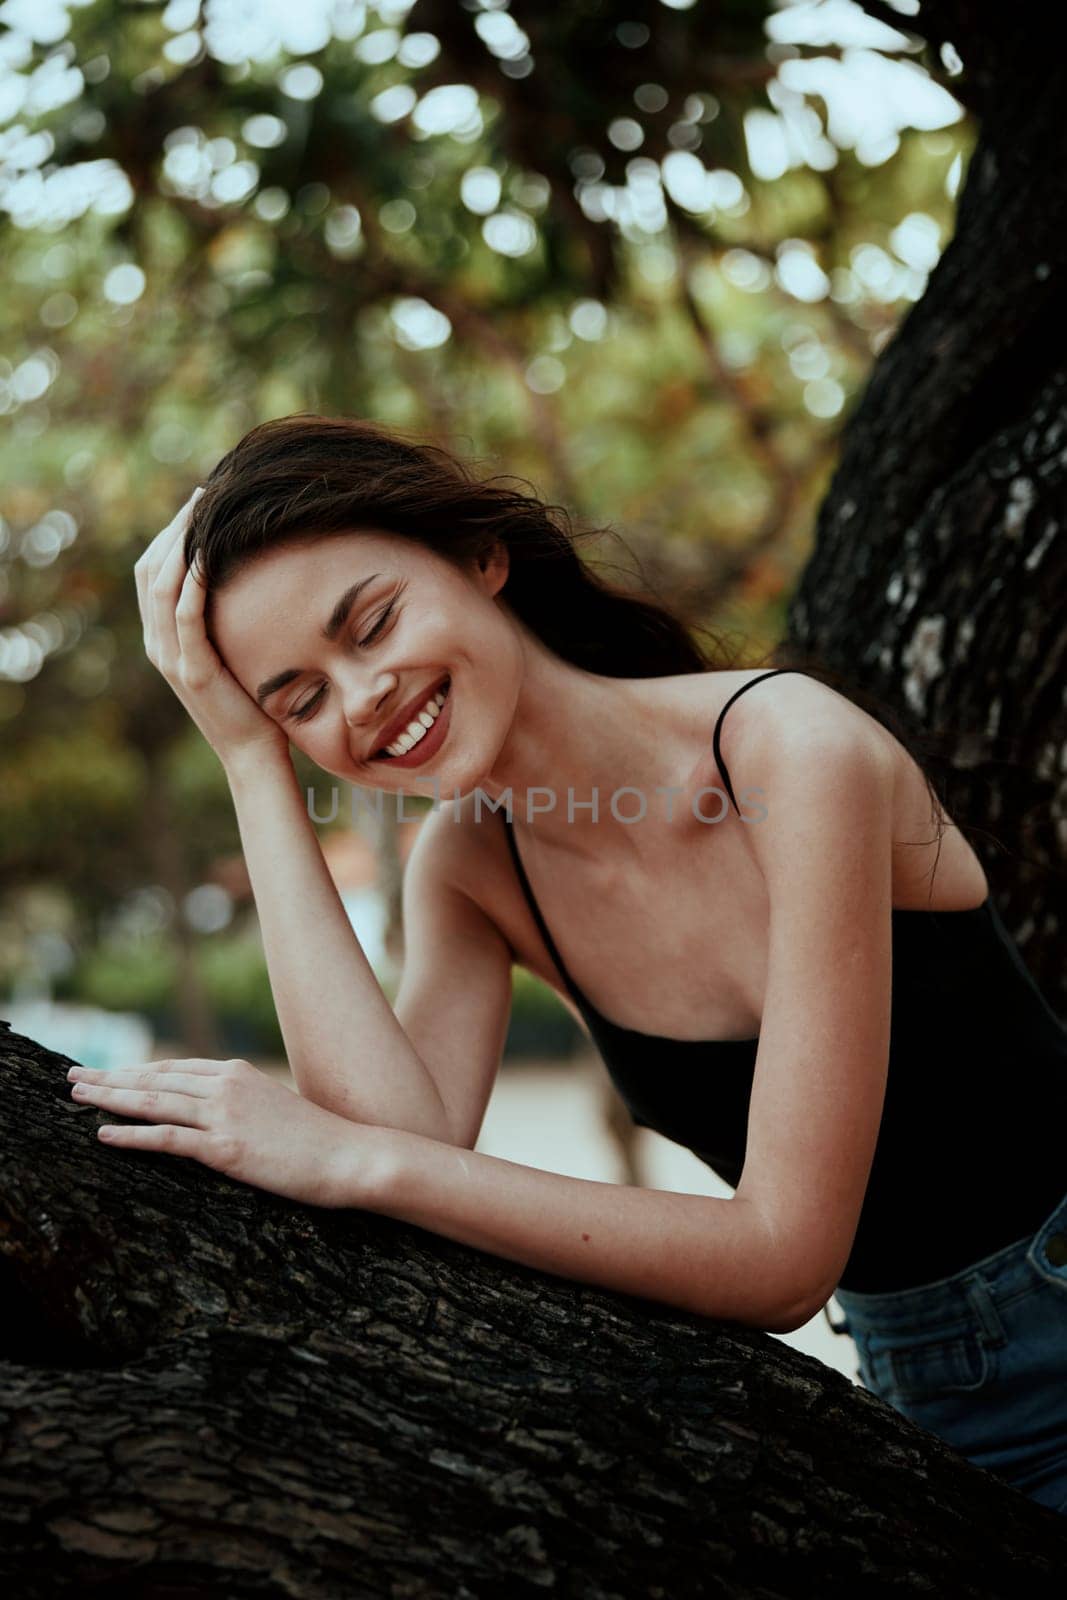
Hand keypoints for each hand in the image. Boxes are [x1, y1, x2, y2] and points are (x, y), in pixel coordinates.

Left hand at [66, 1056, 377, 1207]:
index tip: (108, 1072)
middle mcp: (227, 1085)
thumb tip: (221, 1111)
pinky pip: (167, 1138)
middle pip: (155, 1078)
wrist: (349, 1156)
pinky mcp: (225, 1148)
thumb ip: (244, 1102)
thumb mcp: (276, 1107)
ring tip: (78, 1096)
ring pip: (153, 1101)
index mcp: (238, 1072)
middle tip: (74, 1076)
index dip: (136, 1070)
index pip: (174, 1068)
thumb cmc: (319, 1138)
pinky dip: (131, 1134)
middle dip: (111, 1077)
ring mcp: (225, 1115)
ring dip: (110, 1097)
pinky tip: (103, 1133)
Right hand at [134, 487, 290, 766]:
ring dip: (182, 544)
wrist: (254, 754)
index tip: (199, 501)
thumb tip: (246, 571)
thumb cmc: (254, 701)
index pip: (152, 571)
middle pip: (150, 570)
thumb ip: (225, 618)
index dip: (170, 533)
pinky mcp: (193, 673)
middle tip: (203, 495)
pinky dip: (193, 583)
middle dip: (175, 527)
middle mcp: (158, 645)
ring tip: (205, 512)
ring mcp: (171, 660)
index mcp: (162, 638)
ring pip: (161, 588)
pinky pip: (185, 619)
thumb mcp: (234, 650)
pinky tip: (208, 557)